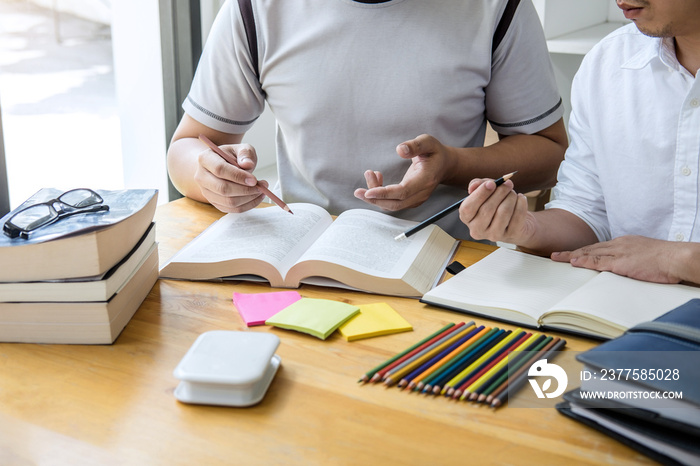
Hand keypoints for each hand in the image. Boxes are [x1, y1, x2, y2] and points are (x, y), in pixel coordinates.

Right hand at [194, 143, 267, 212]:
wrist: (220, 164)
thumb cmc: (230, 156)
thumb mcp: (240, 148)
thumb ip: (245, 153)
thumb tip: (247, 164)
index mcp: (205, 159)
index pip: (220, 169)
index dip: (238, 176)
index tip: (254, 180)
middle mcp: (202, 176)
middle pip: (223, 188)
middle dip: (245, 190)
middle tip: (260, 187)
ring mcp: (206, 191)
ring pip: (228, 202)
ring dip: (248, 199)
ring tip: (261, 191)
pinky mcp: (214, 202)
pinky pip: (231, 209)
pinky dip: (247, 205)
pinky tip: (256, 197)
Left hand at [353, 134, 451, 210]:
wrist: (444, 165)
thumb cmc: (434, 152)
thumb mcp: (428, 142)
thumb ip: (415, 145)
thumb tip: (400, 150)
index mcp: (426, 179)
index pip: (403, 192)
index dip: (385, 193)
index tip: (368, 192)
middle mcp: (421, 193)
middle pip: (395, 204)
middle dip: (374, 200)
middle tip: (357, 191)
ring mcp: (416, 199)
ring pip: (392, 205)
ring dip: (376, 196)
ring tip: (369, 174)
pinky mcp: (410, 200)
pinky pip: (393, 202)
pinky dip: (381, 194)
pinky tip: (377, 178)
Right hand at [458, 177, 532, 243]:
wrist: (514, 219)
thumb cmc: (496, 203)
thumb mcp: (485, 191)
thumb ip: (477, 185)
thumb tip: (473, 186)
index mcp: (467, 218)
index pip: (468, 208)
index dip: (480, 194)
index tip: (492, 183)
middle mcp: (477, 229)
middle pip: (487, 209)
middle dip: (500, 192)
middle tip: (508, 184)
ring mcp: (494, 235)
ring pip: (503, 212)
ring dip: (511, 197)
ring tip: (513, 193)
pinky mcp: (510, 235)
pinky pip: (518, 216)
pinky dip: (521, 203)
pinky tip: (521, 198)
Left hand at [551, 235, 681, 283]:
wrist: (676, 258)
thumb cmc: (665, 260)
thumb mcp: (644, 256)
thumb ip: (631, 260)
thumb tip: (625, 267)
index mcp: (624, 243)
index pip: (599, 247)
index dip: (584, 251)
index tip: (572, 254)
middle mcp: (618, 245)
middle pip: (590, 249)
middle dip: (572, 252)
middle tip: (556, 255)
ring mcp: (618, 252)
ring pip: (590, 253)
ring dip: (572, 256)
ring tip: (557, 258)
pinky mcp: (621, 262)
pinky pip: (598, 262)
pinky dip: (584, 261)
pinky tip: (573, 262)